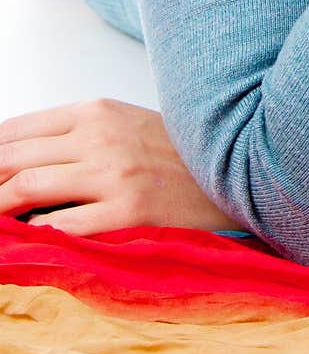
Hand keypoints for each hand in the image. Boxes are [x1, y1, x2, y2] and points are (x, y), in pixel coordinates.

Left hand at [0, 99, 250, 236]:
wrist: (240, 170)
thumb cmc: (177, 154)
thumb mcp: (125, 125)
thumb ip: (76, 136)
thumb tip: (16, 160)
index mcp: (96, 111)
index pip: (15, 130)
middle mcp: (100, 138)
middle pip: (13, 159)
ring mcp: (114, 176)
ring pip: (27, 188)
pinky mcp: (129, 213)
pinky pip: (62, 227)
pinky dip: (36, 236)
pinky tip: (31, 241)